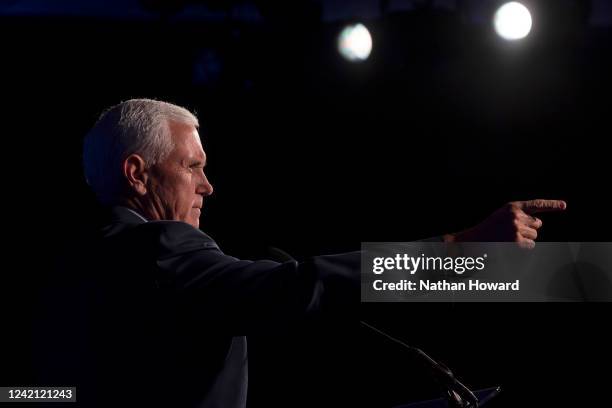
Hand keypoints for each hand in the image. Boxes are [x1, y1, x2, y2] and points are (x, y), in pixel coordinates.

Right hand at [444, 199, 566, 248]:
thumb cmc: (490, 228)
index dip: (552, 205)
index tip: (564, 206)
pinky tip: (511, 244)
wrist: (475, 239)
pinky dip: (524, 246)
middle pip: (538, 224)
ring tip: (509, 237)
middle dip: (530, 228)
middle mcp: (516, 216)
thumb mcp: (503, 215)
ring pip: (535, 236)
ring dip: (525, 238)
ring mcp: (517, 229)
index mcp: (513, 207)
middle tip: (513, 230)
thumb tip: (538, 223)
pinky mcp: (517, 241)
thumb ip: (519, 215)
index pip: (537, 204)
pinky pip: (531, 245)